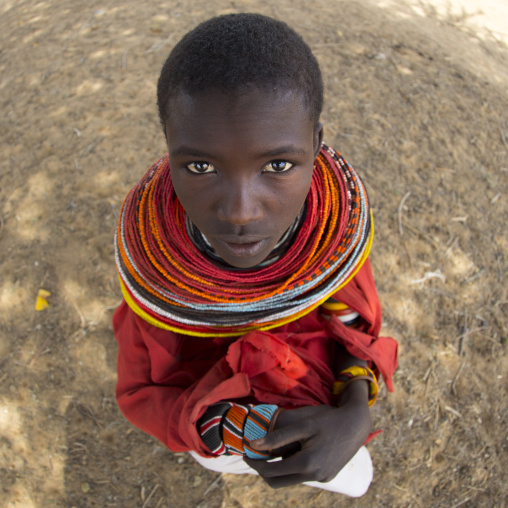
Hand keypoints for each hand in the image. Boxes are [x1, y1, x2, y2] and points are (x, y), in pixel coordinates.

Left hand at [244, 384, 371, 487]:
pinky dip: (292, 467)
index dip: (255, 463)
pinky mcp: (327, 476)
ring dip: (278, 468)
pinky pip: (303, 475)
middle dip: (263, 470)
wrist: (357, 424)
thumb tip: (254, 444)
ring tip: (271, 450)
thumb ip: (278, 436)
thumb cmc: (328, 420)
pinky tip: (291, 451)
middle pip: (278, 482)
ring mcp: (322, 478)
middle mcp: (315, 476)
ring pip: (290, 479)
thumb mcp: (302, 424)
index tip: (245, 453)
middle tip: (254, 455)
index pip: (272, 471)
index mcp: (307, 463)